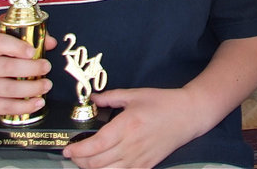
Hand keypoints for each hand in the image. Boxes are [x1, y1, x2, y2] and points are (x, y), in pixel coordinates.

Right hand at [0, 32, 55, 115]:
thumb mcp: (7, 44)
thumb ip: (31, 40)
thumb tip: (51, 43)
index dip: (17, 47)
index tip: (33, 51)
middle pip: (6, 67)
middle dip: (31, 68)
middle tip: (46, 67)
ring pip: (8, 89)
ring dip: (31, 88)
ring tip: (46, 85)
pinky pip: (5, 107)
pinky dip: (24, 106)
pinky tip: (37, 102)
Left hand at [63, 88, 200, 168]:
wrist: (188, 115)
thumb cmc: (163, 102)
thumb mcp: (135, 94)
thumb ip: (111, 97)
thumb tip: (93, 100)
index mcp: (126, 125)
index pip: (95, 145)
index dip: (77, 151)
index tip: (68, 149)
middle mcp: (131, 145)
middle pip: (96, 163)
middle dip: (80, 161)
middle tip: (74, 154)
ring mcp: (139, 159)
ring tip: (86, 161)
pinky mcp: (146, 166)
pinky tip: (104, 168)